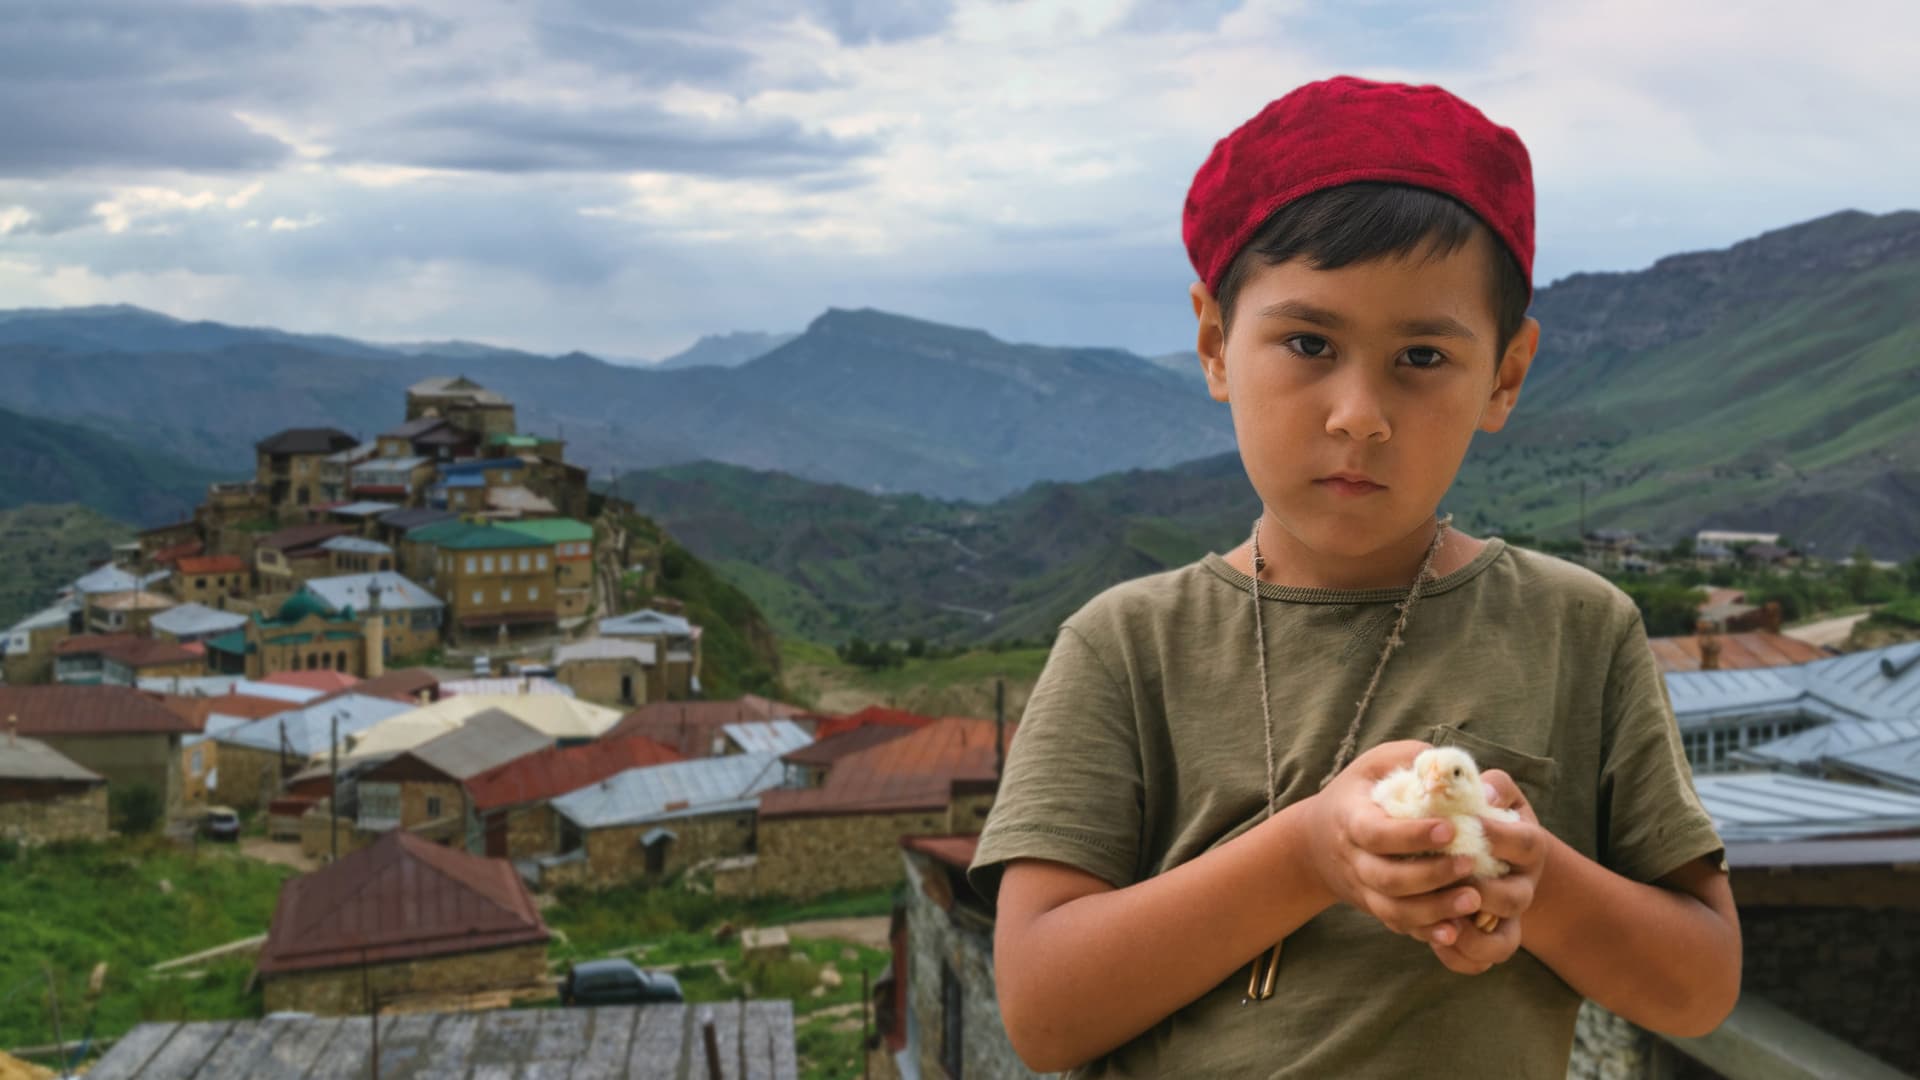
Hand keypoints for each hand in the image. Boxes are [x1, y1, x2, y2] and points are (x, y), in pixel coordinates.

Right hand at [1300, 741, 1483, 941]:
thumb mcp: (1376, 764)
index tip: (1451, 829)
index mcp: (1351, 819)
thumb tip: (1453, 766)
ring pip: (1395, 909)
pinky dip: (1426, 931)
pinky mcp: (1375, 908)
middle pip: (1388, 878)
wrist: (1316, 841)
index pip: (1377, 833)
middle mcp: (1353, 859)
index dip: (1412, 835)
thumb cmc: (1360, 792)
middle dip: (1431, 875)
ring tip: (1474, 899)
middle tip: (1471, 863)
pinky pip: (1399, 925)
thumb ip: (1411, 759)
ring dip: (1435, 908)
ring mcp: (1363, 889)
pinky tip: (1456, 930)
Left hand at [1425, 768, 1549, 974]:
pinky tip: (1433, 937)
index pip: (1526, 843)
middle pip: (1515, 899)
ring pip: (1502, 943)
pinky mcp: (1484, 940)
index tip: (1467, 825)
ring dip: (1471, 936)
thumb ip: (1492, 787)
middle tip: (1451, 877)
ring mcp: (1504, 918)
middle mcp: (1521, 886)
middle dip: (1482, 891)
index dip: (1498, 837)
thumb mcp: (1495, 794)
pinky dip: (1457, 957)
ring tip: (1442, 920)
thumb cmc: (1485, 814)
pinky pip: (1477, 962)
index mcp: (1527, 846)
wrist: (1487, 852)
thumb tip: (1483, 794)